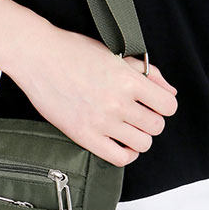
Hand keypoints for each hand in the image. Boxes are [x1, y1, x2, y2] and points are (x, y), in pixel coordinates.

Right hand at [4, 23, 177, 166]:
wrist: (38, 57)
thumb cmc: (74, 51)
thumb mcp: (116, 54)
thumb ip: (147, 72)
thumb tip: (170, 92)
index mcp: (128, 79)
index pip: (168, 105)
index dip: (163, 104)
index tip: (152, 103)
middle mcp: (118, 102)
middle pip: (156, 126)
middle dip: (151, 120)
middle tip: (137, 114)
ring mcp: (101, 121)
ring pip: (142, 143)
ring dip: (139, 137)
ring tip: (127, 127)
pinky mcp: (84, 135)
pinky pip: (119, 157)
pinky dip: (126, 153)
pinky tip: (120, 142)